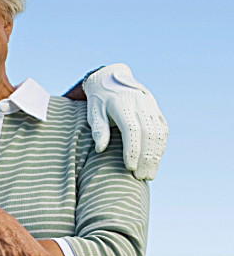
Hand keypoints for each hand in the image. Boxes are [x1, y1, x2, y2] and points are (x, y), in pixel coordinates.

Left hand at [82, 64, 166, 179]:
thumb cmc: (99, 99)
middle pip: (148, 134)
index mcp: (123, 105)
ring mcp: (151, 107)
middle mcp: (141, 105)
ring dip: (156, 155)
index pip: (132, 130)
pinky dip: (161, 146)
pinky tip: (156, 160)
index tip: (129, 167)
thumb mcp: (93, 111)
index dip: (132, 150)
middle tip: (140, 177)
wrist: (111, 77)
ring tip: (149, 174)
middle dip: (146, 158)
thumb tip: (100, 149)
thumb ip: (98, 129)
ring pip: (159, 133)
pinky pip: (163, 129)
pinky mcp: (156, 110)